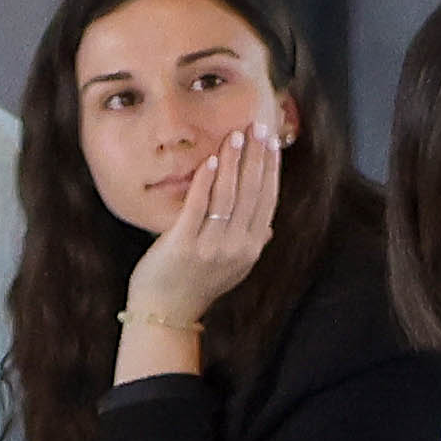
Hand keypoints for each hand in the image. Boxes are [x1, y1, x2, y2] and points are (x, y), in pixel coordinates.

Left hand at [121, 115, 283, 341]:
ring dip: (234, 162)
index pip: (267, 200)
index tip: (273, 144)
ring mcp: (211, 245)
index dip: (271, 170)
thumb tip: (267, 226)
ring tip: (236, 135)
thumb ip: (251, 244)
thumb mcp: (233, 268)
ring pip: (229, 196)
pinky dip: (207, 181)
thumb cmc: (196, 286)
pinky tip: (211, 159)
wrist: (167, 312)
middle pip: (252, 193)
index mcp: (251, 248)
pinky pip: (198, 206)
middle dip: (257, 158)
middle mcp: (237, 246)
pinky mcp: (184, 243)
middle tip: (259, 128)